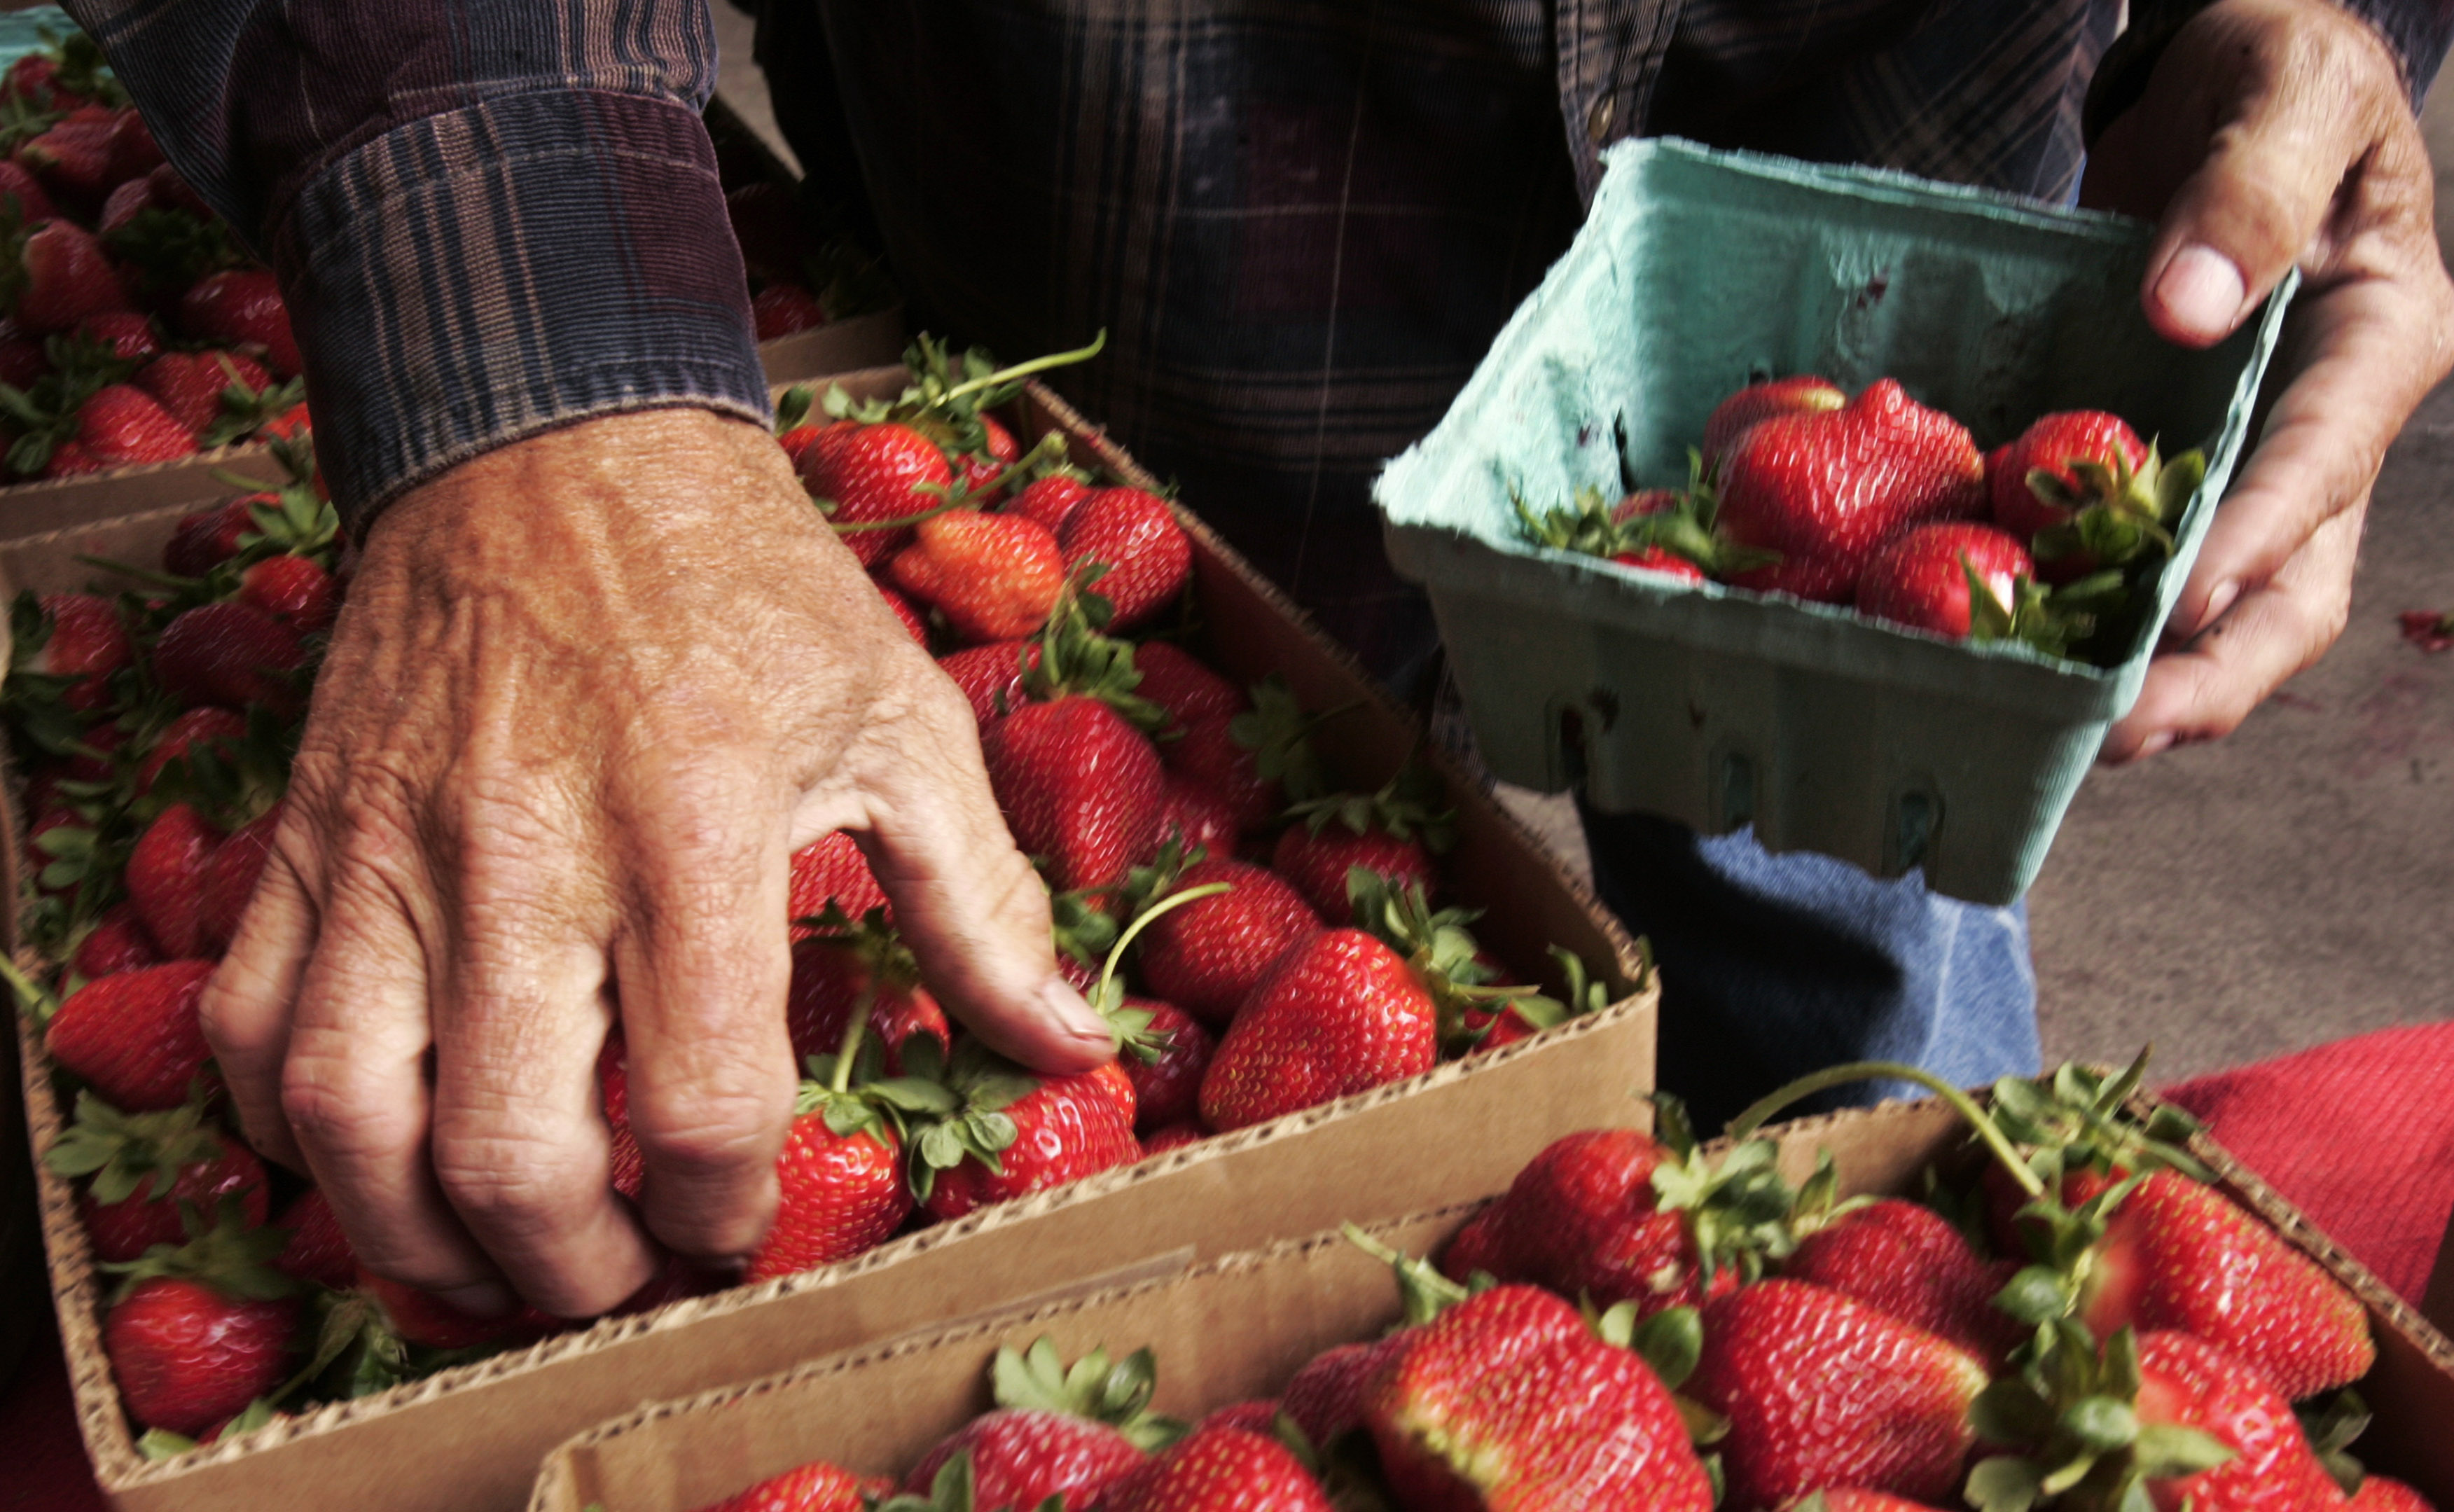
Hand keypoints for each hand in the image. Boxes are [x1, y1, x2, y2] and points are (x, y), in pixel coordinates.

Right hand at [200, 408, 1111, 1318]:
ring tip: (491, 1268)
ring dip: (412, 1239)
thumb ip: (984, 904)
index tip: (740, 1230)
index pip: (704, 1101)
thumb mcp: (903, 721)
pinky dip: (291, 1127)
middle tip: (624, 1281)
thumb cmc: (749, 586)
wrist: (556, 437)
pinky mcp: (309, 832)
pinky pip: (251, 1022)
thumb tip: (1074, 1050)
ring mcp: (393, 846)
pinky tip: (376, 1156)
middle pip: (509, 1149)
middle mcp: (528, 853)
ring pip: (345, 1116)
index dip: (727, 1214)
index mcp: (698, 829)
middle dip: (575, 1269)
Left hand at [2081, 0, 2453, 760]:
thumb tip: (2195, 305)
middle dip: (2212, 669)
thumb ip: (2249, 187)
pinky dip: (2087, 614)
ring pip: (2221, 606)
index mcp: (2379, 337)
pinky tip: (2011, 655)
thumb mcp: (2284, 86)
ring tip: (2059, 731)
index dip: (2266, 533)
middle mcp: (2322, 423)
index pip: (2329, 457)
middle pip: (2292, 582)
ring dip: (2148, 676)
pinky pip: (2140, 559)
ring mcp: (2245, 455)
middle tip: (2120, 729)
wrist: (2214, 74)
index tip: (2194, 594)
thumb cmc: (2270, 61)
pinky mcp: (2166, 462)